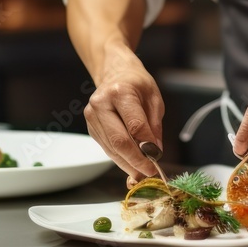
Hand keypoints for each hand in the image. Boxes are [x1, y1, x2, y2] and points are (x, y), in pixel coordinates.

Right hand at [83, 52, 163, 181]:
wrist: (115, 73)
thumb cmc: (137, 84)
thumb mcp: (154, 99)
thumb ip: (154, 126)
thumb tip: (154, 152)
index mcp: (120, 92)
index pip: (134, 126)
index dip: (146, 147)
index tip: (156, 160)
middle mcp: (101, 104)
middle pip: (118, 141)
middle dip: (135, 161)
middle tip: (149, 173)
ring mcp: (92, 116)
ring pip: (111, 148)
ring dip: (127, 164)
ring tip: (142, 173)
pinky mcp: (90, 127)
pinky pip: (107, 147)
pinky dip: (120, 158)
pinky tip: (131, 164)